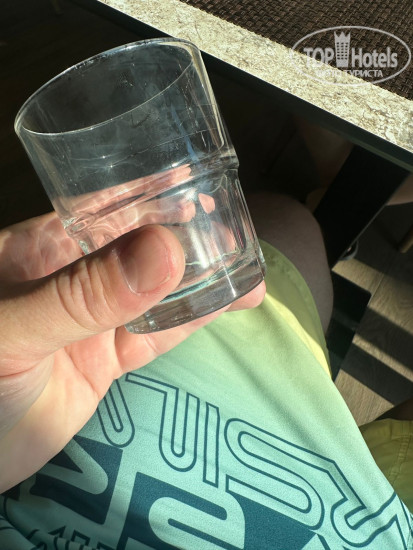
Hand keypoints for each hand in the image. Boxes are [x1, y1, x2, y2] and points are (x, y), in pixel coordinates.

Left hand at [0, 212, 264, 491]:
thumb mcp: (15, 328)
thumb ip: (84, 293)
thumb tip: (168, 250)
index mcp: (43, 247)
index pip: (106, 206)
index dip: (153, 190)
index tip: (202, 179)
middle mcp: (73, 275)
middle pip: (141, 244)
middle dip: (189, 233)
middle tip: (239, 227)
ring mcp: (92, 318)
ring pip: (158, 289)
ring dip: (202, 276)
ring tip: (249, 264)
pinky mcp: (106, 359)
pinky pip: (159, 332)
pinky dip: (195, 318)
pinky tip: (231, 303)